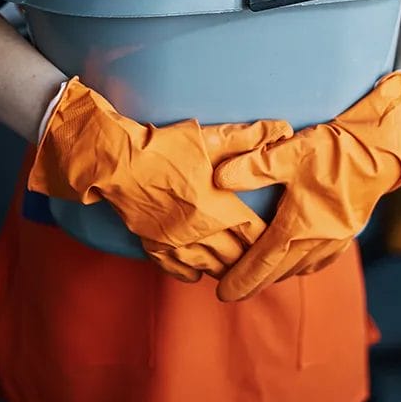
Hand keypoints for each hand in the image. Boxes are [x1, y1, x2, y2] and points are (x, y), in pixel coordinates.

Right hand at [28, 78, 291, 280]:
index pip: (256, 235)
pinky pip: (179, 271)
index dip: (270, 237)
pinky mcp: (154, 246)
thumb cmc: (165, 149)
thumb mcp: (208, 139)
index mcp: (219, 209)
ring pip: (210, 268)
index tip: (278, 236)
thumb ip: (248, 137)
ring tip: (236, 266)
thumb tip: (282, 129)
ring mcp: (176, 244)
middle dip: (251, 258)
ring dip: (226, 267)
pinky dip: (193, 273)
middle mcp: (201, 233)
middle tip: (262, 257)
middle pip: (237, 258)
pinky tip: (200, 269)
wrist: (118, 163)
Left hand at [213, 72, 400, 300]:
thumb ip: (254, 167)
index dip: (242, 279)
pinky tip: (296, 261)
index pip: (263, 261)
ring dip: (278, 275)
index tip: (222, 294)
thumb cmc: (336, 151)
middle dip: (255, 282)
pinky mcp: (348, 232)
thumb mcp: (290, 152)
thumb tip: (219, 178)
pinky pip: (319, 260)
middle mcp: (318, 240)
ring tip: (259, 276)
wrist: (382, 150)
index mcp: (300, 225)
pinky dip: (302, 265)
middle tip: (233, 290)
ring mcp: (336, 239)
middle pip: (280, 271)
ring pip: (300, 268)